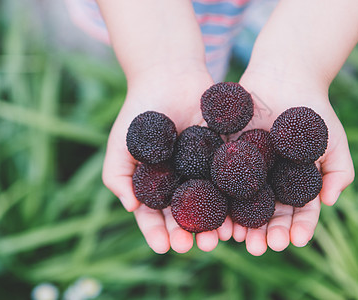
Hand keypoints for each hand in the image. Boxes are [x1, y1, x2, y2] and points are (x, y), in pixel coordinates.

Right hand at [102, 65, 232, 253]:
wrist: (169, 75)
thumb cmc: (139, 110)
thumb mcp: (120, 144)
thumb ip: (118, 176)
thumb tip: (131, 209)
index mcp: (157, 185)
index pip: (156, 216)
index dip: (158, 233)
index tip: (163, 247)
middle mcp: (183, 182)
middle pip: (186, 216)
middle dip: (189, 234)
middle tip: (194, 247)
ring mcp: (206, 171)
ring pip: (212, 204)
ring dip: (215, 223)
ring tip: (218, 237)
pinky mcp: (227, 155)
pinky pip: (233, 180)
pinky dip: (235, 197)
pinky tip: (238, 210)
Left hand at [231, 67, 354, 255]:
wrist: (285, 77)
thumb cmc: (315, 109)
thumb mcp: (333, 140)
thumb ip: (338, 171)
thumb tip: (330, 201)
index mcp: (295, 186)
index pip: (298, 213)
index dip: (297, 228)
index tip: (295, 241)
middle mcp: (269, 184)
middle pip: (267, 215)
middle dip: (264, 234)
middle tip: (259, 248)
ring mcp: (246, 172)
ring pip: (241, 204)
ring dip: (238, 224)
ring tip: (235, 238)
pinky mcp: (224, 157)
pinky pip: (219, 179)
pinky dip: (215, 196)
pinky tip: (214, 210)